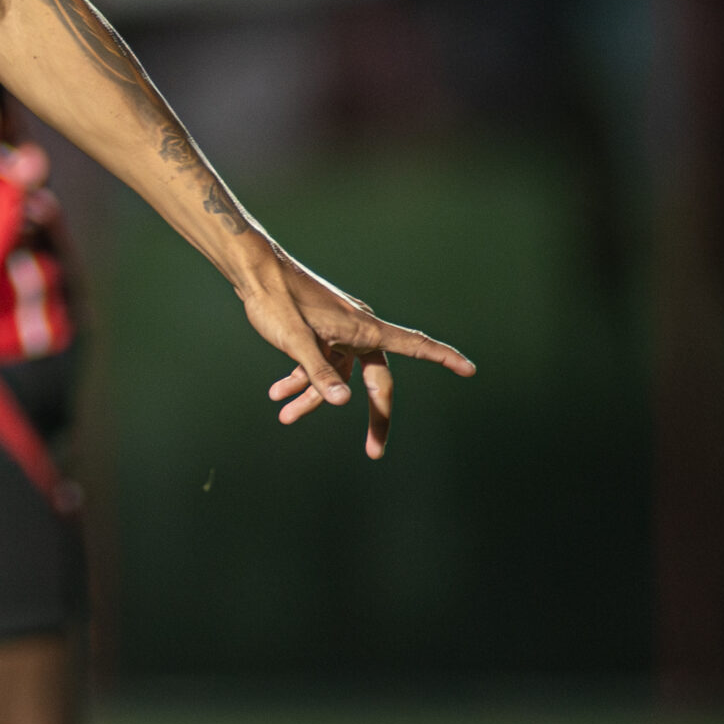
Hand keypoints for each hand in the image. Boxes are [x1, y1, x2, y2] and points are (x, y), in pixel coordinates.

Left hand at [238, 254, 475, 458]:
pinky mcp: (318, 334)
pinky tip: (278, 394)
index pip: (413, 344)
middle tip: (375, 452)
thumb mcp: (295, 340)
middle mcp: (357, 332)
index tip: (470, 369)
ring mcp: (337, 334)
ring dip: (314, 398)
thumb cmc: (277, 300)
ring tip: (285, 417)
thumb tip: (344, 405)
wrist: (253, 271)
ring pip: (337, 376)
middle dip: (374, 416)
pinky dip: (300, 379)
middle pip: (376, 381)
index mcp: (363, 329)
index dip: (443, 357)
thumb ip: (318, 373)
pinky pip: (318, 364)